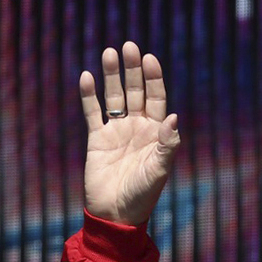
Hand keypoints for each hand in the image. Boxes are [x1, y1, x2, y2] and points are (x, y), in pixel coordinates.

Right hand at [79, 42, 180, 226]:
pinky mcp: (97, 140)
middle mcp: (137, 127)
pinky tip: (88, 77)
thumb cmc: (143, 195)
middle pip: (135, 91)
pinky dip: (89, 96)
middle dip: (132, 69)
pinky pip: (92, 113)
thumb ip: (167, 145)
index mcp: (155, 132)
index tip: (149, 59)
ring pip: (114, 96)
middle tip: (129, 47)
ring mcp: (116, 131)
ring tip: (109, 53)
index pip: (155, 97)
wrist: (116, 215)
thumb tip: (173, 117)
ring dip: (112, 76)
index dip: (153, 78)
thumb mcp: (158, 170)